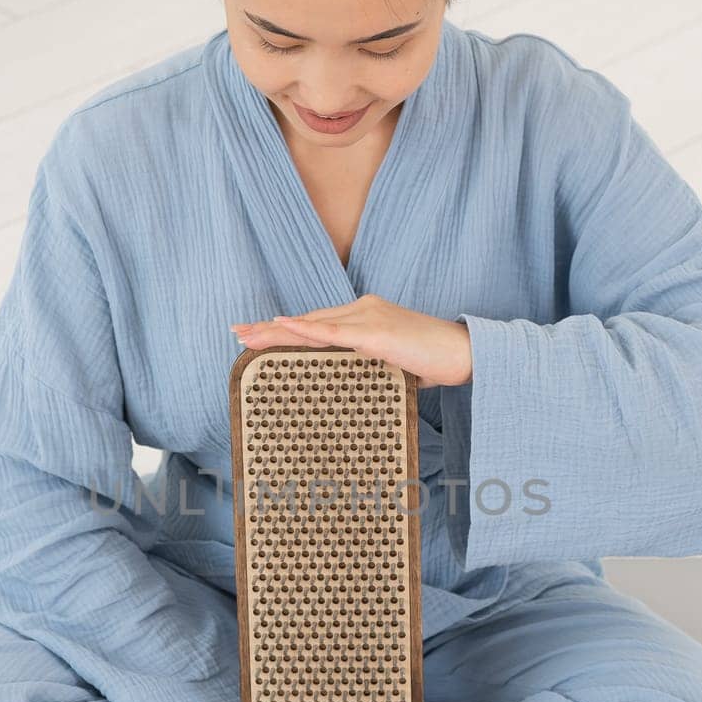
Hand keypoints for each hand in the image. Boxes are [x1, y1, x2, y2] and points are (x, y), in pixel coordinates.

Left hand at [231, 294, 472, 387]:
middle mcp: (363, 310)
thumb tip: (348, 390)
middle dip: (270, 329)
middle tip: (237, 333)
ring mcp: (369, 318)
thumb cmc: (434, 362)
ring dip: (278, 330)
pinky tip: (284, 326)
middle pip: (308, 321)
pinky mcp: (377, 333)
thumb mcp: (393, 366)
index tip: (256, 335)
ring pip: (314, 324)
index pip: (317, 324)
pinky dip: (307, 330)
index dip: (286, 330)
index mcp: (365, 318)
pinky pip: (335, 332)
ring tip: (247, 336)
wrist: (465, 354)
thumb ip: (368, 370)